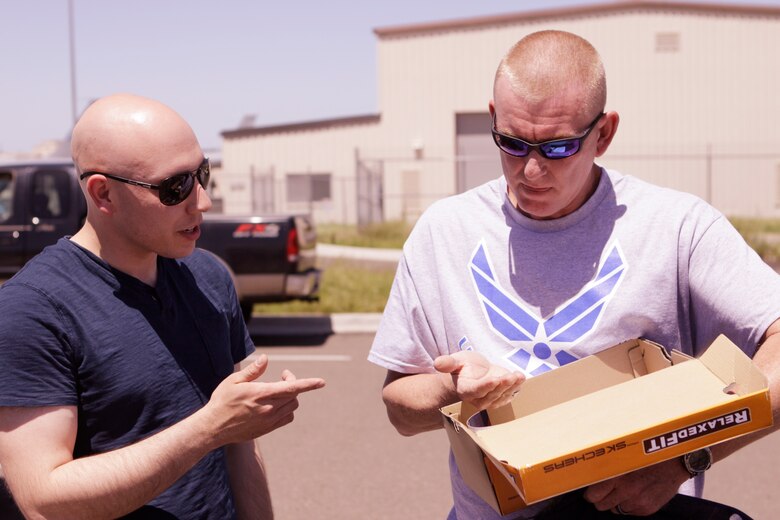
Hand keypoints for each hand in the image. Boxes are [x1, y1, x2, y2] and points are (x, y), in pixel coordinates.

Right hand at [204, 355, 324, 444]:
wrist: (213, 428)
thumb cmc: (222, 401)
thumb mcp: (234, 381)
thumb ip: (253, 371)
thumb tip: (266, 358)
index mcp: (262, 394)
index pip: (292, 388)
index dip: (309, 384)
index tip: (322, 382)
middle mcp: (268, 408)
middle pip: (294, 395)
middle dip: (293, 383)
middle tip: (283, 375)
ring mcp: (269, 420)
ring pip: (292, 406)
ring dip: (291, 396)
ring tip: (278, 389)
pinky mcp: (267, 429)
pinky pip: (287, 418)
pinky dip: (287, 409)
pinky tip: (277, 403)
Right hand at [434, 351, 523, 409]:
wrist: (472, 374)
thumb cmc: (462, 367)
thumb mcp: (455, 361)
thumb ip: (448, 363)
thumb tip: (437, 363)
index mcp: (466, 390)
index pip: (476, 390)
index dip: (485, 386)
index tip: (494, 379)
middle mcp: (478, 399)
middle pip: (492, 395)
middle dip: (502, 386)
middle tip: (511, 376)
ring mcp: (491, 400)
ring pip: (502, 396)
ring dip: (512, 387)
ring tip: (518, 376)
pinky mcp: (501, 397)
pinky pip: (509, 395)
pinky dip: (516, 387)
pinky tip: (520, 378)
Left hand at [582, 458, 689, 514]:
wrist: (674, 463)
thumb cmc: (647, 456)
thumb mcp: (624, 458)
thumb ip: (608, 469)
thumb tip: (591, 477)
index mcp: (618, 476)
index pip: (593, 495)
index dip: (590, 494)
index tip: (591, 491)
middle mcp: (627, 491)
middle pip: (601, 505)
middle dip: (601, 499)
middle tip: (606, 490)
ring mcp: (638, 502)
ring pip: (615, 510)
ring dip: (616, 502)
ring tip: (624, 489)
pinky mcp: (647, 509)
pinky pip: (630, 512)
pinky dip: (629, 505)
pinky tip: (636, 493)